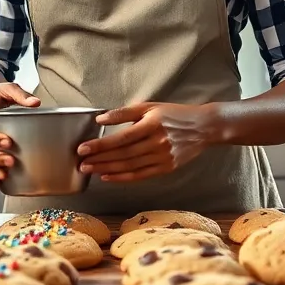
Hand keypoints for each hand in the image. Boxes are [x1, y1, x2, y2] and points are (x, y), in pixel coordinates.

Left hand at [76, 102, 216, 182]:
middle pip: (122, 154)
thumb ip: (124, 113)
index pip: (120, 138)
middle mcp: (156, 142)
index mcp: (151, 124)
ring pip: (129, 167)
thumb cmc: (174, 114)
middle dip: (99, 160)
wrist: (204, 127)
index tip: (82, 148)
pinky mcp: (166, 168)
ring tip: (90, 170)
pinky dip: (122, 178)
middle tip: (81, 163)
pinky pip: (140, 175)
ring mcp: (162, 157)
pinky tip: (108, 177)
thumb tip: (100, 119)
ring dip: (107, 169)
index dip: (100, 145)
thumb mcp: (150, 107)